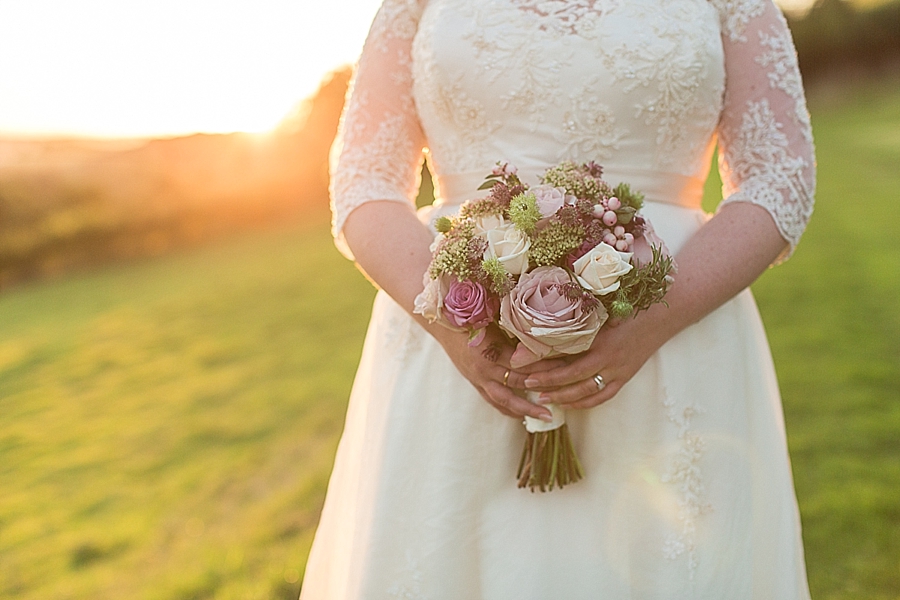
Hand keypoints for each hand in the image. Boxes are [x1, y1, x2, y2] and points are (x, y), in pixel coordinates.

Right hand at [433, 325, 563, 421]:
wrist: (442, 324)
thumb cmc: (470, 316)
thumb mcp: (493, 318)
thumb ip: (515, 326)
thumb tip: (544, 328)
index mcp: (491, 349)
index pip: (524, 362)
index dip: (545, 365)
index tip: (566, 365)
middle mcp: (485, 368)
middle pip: (519, 382)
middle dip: (542, 387)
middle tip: (565, 392)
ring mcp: (479, 378)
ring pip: (506, 399)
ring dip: (527, 408)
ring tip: (547, 415)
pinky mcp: (475, 383)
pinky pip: (493, 401)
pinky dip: (508, 409)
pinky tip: (521, 415)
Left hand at [516, 307, 669, 409]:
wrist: (665, 313)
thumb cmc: (631, 303)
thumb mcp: (603, 304)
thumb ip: (577, 312)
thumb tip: (545, 315)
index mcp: (600, 335)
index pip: (563, 351)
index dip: (539, 358)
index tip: (518, 361)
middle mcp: (609, 356)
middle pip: (571, 375)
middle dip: (546, 380)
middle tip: (525, 382)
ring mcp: (618, 370)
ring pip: (586, 390)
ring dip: (562, 395)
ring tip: (541, 396)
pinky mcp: (625, 377)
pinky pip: (602, 396)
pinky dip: (583, 402)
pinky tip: (566, 403)